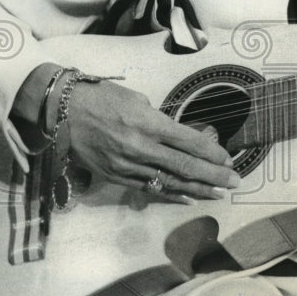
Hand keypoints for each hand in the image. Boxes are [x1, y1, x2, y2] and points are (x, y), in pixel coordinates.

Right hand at [64, 78, 238, 200]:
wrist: (62, 110)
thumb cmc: (101, 97)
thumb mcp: (137, 99)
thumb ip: (159, 120)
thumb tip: (178, 136)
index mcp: (148, 123)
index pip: (189, 142)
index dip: (211, 153)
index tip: (228, 160)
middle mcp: (140, 147)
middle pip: (184, 166)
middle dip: (213, 176)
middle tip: (234, 182)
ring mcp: (126, 165)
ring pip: (169, 181)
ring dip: (197, 189)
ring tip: (219, 194)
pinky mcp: (115, 175)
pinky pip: (148, 188)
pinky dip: (170, 194)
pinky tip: (188, 198)